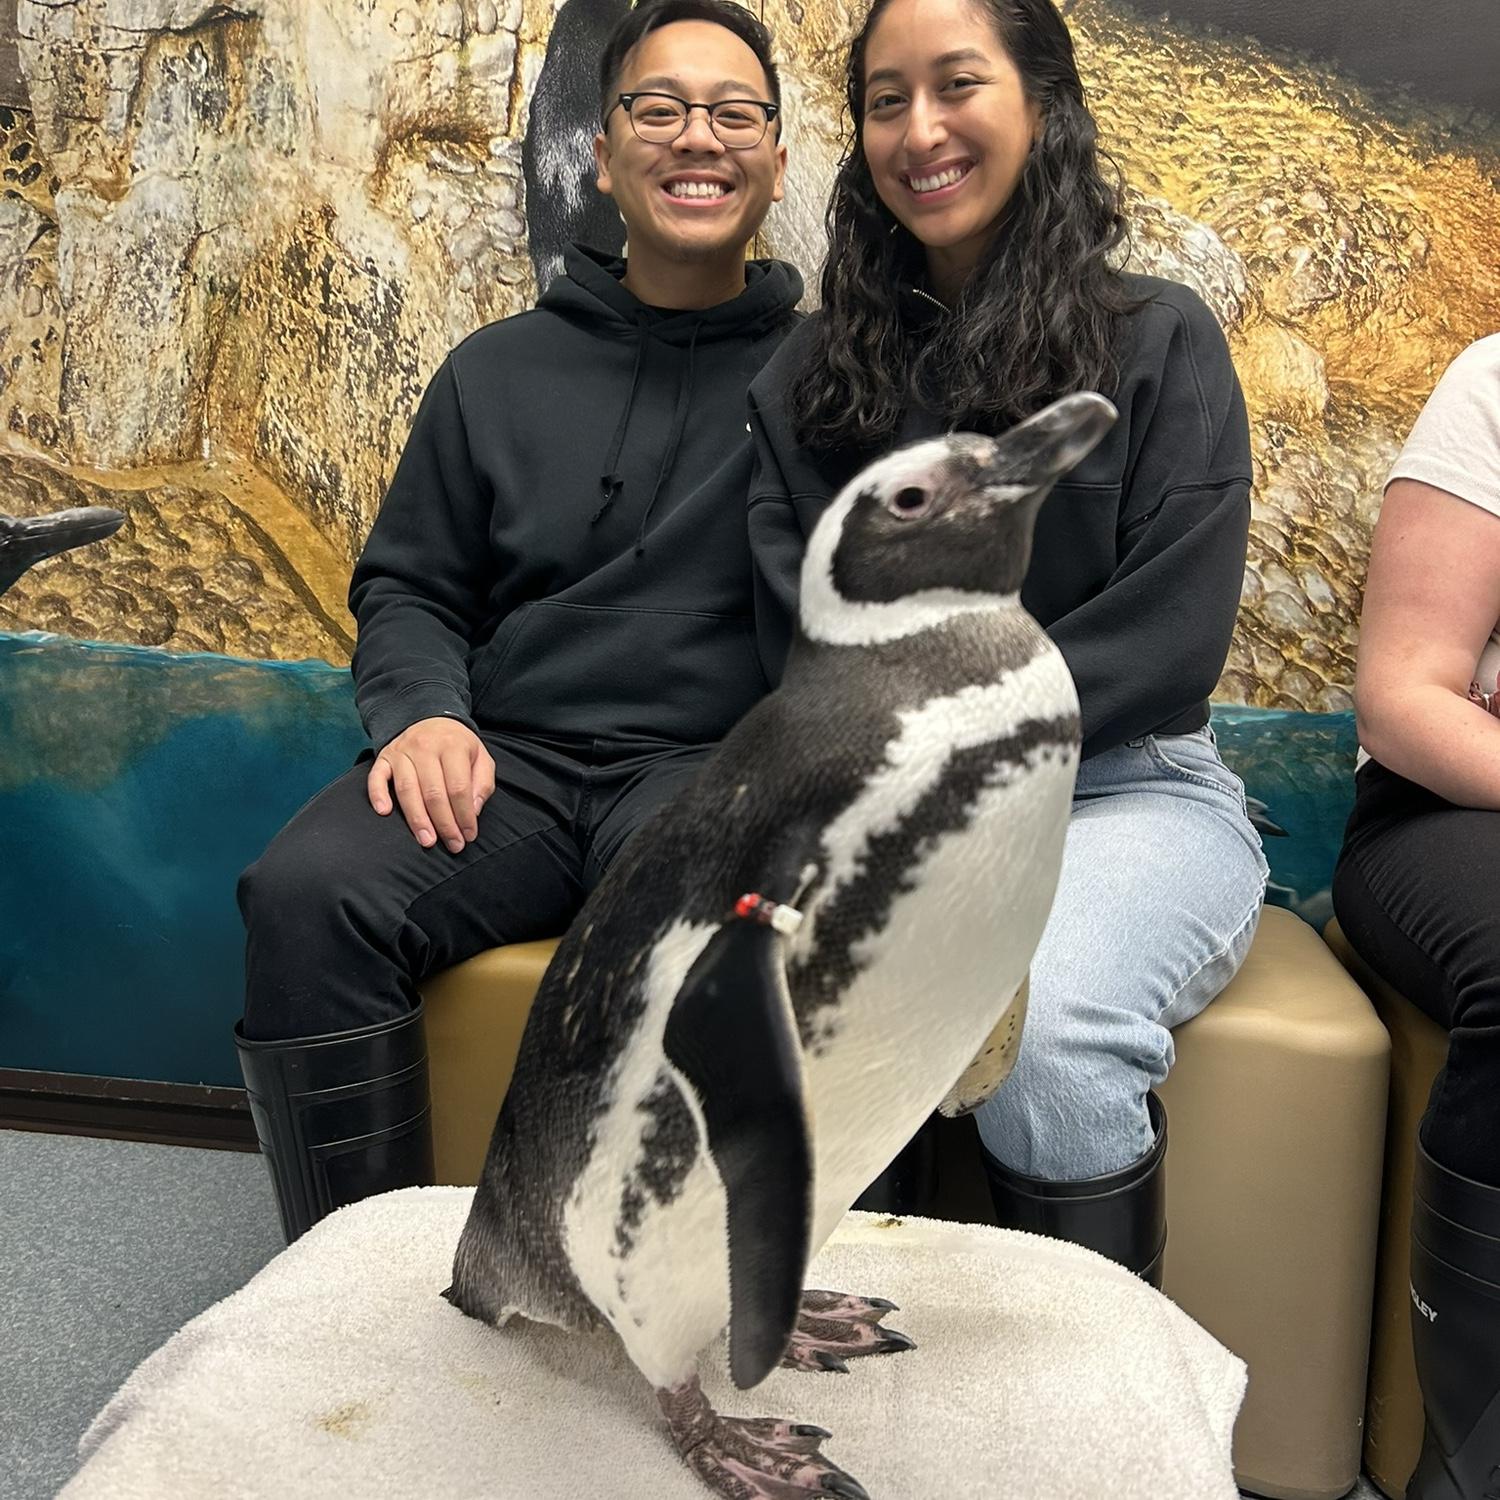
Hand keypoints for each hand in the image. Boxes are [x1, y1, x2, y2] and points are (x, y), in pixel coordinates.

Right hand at [367, 717, 495, 851]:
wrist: (427, 716)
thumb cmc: (457, 745)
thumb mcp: (480, 757)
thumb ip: (482, 783)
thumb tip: (473, 811)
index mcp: (452, 746)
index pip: (458, 787)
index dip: (464, 815)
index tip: (469, 835)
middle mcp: (425, 747)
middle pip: (433, 792)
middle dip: (444, 823)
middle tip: (452, 845)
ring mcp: (402, 752)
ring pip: (407, 789)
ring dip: (417, 819)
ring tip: (427, 841)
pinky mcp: (384, 757)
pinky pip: (376, 777)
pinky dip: (377, 794)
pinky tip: (384, 812)